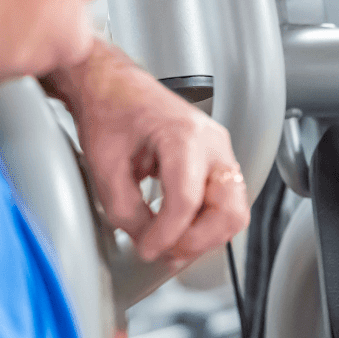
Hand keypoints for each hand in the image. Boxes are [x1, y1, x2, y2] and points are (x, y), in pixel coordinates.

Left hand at [43, 42, 250, 267]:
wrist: (111, 85)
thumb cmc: (109, 109)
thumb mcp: (104, 166)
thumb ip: (126, 210)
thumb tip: (145, 239)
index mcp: (184, 135)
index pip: (187, 201)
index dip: (167, 235)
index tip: (147, 250)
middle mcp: (211, 143)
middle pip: (229, 211)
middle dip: (197, 241)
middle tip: (165, 252)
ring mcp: (219, 152)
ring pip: (233, 212)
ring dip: (204, 236)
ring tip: (170, 243)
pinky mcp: (216, 162)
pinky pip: (224, 204)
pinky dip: (204, 224)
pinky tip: (177, 228)